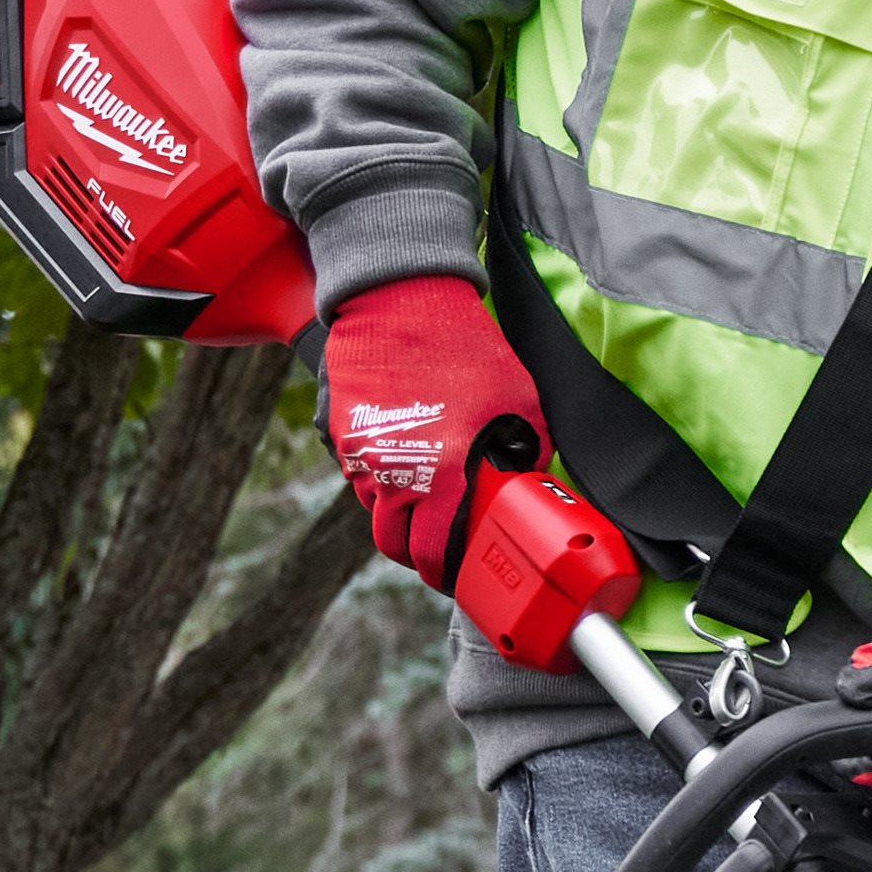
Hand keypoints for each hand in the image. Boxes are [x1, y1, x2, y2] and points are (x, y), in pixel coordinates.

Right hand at [319, 278, 541, 600]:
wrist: (401, 296)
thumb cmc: (466, 345)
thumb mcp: (519, 399)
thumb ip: (527, 450)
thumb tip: (529, 482)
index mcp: (442, 472)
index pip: (432, 554)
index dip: (444, 574)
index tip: (457, 575)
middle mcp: (395, 472)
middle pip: (392, 544)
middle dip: (415, 553)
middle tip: (438, 546)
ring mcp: (362, 454)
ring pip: (374, 509)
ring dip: (398, 513)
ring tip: (426, 495)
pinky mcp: (342, 433)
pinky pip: (360, 474)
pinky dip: (380, 478)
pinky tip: (406, 456)